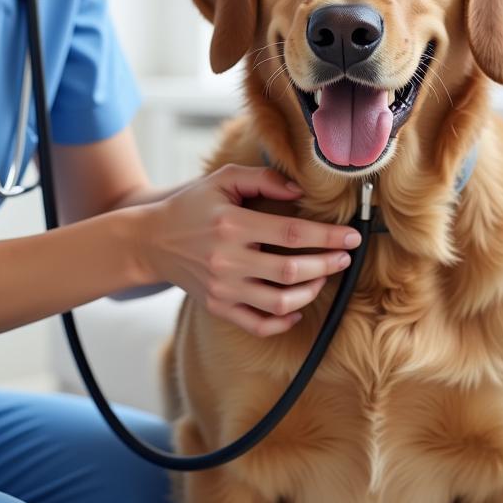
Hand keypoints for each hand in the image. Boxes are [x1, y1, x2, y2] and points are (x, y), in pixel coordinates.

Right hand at [136, 164, 361, 336]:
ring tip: (322, 277)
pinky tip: (297, 307)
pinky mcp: (218, 307)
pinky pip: (259, 324)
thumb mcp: (223, 180)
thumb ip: (263, 179)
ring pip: (280, 301)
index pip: (292, 233)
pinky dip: (284, 320)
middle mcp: (227, 260)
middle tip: (346, 257)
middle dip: (328, 264)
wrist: (151, 240)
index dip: (328, 236)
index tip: (351, 236)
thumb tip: (300, 192)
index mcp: (231, 225)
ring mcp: (223, 288)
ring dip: (311, 291)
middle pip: (292, 270)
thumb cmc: (192, 205)